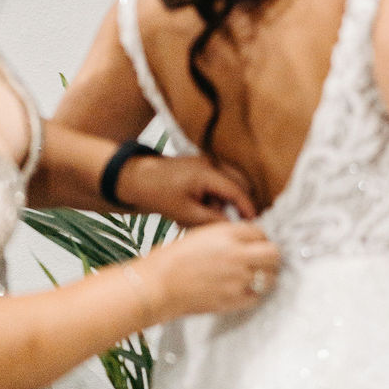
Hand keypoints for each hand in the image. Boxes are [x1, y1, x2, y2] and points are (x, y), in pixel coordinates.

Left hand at [116, 153, 254, 225]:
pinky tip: (195, 209)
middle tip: (227, 222)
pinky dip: (212, 198)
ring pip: (227, 185)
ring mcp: (206, 162)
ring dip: (220, 203)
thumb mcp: (185, 212)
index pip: (235, 190)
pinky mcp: (201, 166)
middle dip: (235, 204)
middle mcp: (210, 162)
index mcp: (206, 172)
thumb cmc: (157, 194)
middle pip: (237, 184)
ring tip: (198, 217)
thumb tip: (232, 226)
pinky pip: (216, 183)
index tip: (253, 221)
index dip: (246, 207)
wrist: (135, 179)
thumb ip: (212, 219)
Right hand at [144, 220, 280, 320]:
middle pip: (274, 253)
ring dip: (265, 276)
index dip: (259, 238)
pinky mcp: (234, 300)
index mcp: (227, 234)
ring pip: (270, 277)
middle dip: (271, 256)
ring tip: (253, 276)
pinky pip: (257, 296)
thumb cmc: (172, 259)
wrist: (157, 286)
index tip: (255, 244)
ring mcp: (238, 279)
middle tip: (263, 260)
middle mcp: (237, 255)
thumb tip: (248, 241)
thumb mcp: (201, 235)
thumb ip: (227, 236)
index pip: (260, 232)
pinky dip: (253, 294)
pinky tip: (241, 290)